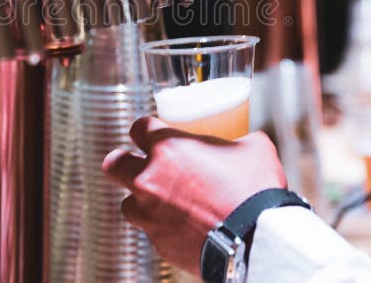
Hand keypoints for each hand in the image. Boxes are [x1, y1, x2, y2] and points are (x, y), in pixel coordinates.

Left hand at [102, 116, 286, 274]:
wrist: (255, 241)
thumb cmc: (254, 192)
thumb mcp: (254, 148)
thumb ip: (238, 141)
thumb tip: (244, 141)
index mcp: (168, 148)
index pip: (138, 127)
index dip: (145, 130)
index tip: (154, 134)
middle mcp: (150, 179)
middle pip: (114, 164)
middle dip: (124, 163)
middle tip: (138, 165)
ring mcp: (150, 214)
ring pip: (128, 204)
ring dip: (142, 201)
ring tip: (164, 203)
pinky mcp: (159, 243)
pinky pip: (152, 231)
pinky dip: (163, 227)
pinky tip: (183, 227)